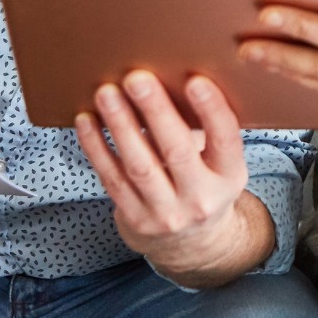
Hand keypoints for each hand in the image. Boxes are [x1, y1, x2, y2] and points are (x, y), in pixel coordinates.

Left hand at [75, 71, 273, 286]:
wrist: (191, 243)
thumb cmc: (204, 182)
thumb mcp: (220, 164)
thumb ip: (207, 131)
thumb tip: (176, 75)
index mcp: (230, 177)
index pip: (225, 140)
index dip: (212, 110)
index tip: (195, 80)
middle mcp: (201, 198)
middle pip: (177, 152)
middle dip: (155, 111)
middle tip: (137, 78)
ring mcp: (166, 214)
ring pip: (140, 166)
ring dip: (120, 126)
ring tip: (107, 94)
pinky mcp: (135, 219)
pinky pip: (112, 179)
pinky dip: (97, 147)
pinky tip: (87, 121)